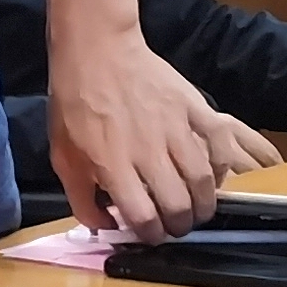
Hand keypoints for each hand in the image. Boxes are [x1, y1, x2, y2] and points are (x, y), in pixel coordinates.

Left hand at [47, 33, 244, 241]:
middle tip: (176, 223)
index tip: (151, 234)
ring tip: (197, 207)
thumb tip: (103, 226)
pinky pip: (221, 142)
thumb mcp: (63, 156)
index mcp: (113, 166)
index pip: (144, 219)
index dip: (151, 236)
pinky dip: (223, 164)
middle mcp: (147, 151)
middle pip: (178, 206)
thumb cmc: (74, 103)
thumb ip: (81, 199)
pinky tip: (214, 173)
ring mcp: (174, 128)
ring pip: (203, 181)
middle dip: (180, 225)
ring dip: (203, 203)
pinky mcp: (191, 107)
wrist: (96, 50)